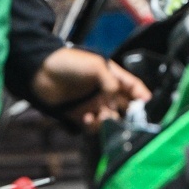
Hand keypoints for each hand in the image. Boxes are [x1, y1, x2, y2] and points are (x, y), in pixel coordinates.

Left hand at [31, 46, 148, 128]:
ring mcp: (92, 103)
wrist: (40, 72)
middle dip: (129, 114)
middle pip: (124, 105)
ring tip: (101, 116)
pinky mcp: (79, 114)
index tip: (149, 106)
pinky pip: (92, 125)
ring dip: (109, 121)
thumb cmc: (69, 62)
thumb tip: (116, 97)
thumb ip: (111, 82)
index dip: (142, 96)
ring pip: (110, 118)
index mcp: (112, 76)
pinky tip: (87, 118)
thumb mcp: (96, 66)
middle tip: (130, 120)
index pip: (133, 87)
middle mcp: (104, 91)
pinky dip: (93, 125)